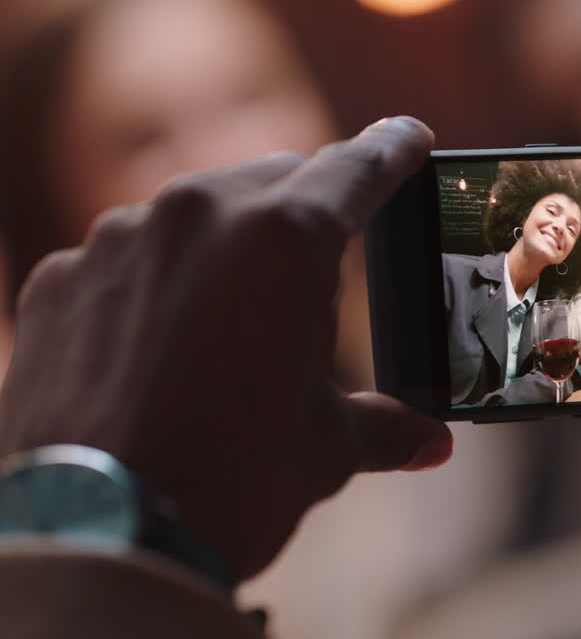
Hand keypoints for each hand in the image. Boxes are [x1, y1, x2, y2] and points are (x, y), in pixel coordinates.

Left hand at [0, 117, 452, 581]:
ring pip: (194, 217)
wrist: (97, 537)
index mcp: (287, 238)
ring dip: (225, 252)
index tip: (409, 137)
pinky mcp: (58, 280)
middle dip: (305, 212)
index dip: (393, 150)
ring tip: (232, 330)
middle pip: (273, 182)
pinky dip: (153, 289)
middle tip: (323, 266)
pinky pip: (124, 261)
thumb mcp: (327, 448)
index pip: (357, 168)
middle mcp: (199, 214)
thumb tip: (428, 440)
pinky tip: (159, 352)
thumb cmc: (230, 482)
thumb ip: (384, 424)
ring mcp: (117, 241)